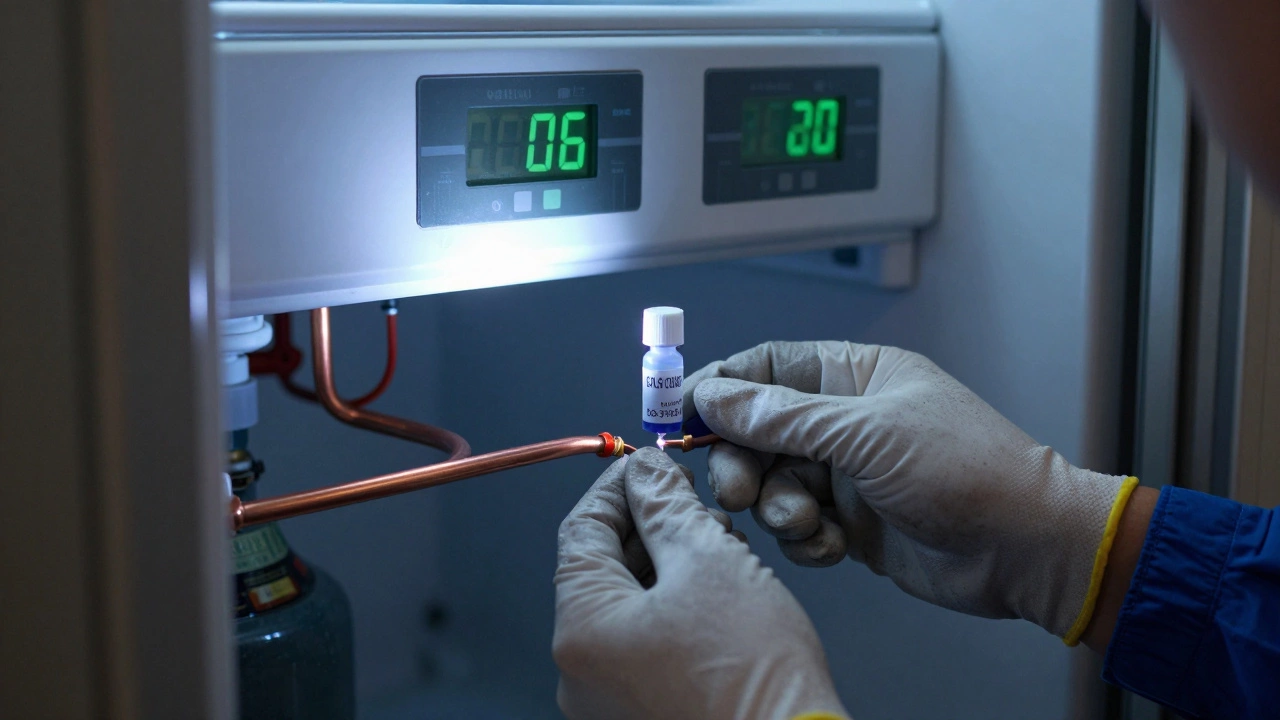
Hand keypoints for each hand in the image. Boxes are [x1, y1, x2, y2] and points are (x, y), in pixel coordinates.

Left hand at [553, 447, 847, 719]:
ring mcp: (608, 700)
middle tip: (695, 503)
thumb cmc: (753, 675)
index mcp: (581, 629)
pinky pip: (644, 642)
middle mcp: (580, 672)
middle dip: (650, 526)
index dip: (619, 487)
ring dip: (668, 565)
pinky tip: (719, 591)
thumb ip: (666, 506)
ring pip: (627, 605)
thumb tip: (645, 471)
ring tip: (721, 546)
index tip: (650, 466)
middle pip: (602, 569)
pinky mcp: (642, 713)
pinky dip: (674, 607)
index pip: (581, 530)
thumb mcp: (709, 560)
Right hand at [683, 342, 1135, 641]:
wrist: (1022, 546)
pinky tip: (834, 546)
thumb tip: (714, 395)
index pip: (768, 367)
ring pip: (774, 483)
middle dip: (742, 461)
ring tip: (806, 522)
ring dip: (779, 507)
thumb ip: (782, 417)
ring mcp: (847, 474)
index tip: (680, 415)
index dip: (721, 387)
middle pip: (758, 431)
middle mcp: (845, 420)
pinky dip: (806, 540)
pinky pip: (799, 526)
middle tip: (738, 491)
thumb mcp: (865, 433)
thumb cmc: (962, 468)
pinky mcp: (852, 523)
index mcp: (854, 376)